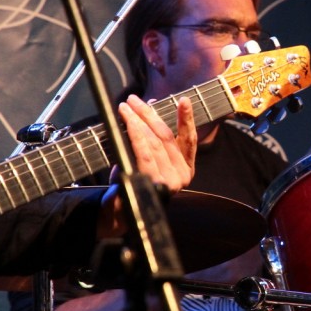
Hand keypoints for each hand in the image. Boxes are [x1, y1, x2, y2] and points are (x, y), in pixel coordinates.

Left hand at [100, 95, 197, 237]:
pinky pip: (144, 152)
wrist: (121, 210)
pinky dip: (135, 134)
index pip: (189, 140)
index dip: (187, 119)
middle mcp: (182, 176)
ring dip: (138, 121)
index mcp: (186, 169)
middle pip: (166, 137)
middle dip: (149, 114)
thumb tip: (153, 105)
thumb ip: (153, 135)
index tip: (184, 101)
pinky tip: (128, 122)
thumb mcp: (147, 156)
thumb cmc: (134, 181)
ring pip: (154, 142)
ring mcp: (169, 181)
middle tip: (134, 100)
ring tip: (125, 108)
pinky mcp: (154, 183)